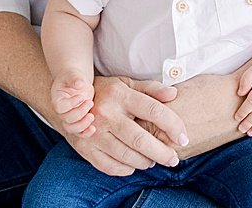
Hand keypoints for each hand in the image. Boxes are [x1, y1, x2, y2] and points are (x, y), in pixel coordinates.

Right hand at [50, 71, 95, 136]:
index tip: (81, 96)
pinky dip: (86, 133)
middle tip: (90, 102)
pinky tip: (93, 128)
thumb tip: (80, 84)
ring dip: (82, 125)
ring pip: (72, 128)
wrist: (76, 81)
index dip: (71, 104)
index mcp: (57, 100)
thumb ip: (75, 78)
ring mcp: (69, 118)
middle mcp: (61, 112)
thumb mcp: (73, 74)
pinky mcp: (78, 121)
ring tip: (92, 116)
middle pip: (67, 119)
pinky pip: (79, 132)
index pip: (60, 108)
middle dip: (80, 112)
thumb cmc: (73, 76)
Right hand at [62, 75, 189, 176]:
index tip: (183, 138)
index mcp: (120, 95)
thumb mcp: (126, 83)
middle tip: (174, 159)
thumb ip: (151, 88)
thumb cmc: (106, 92)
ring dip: (145, 161)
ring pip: (126, 155)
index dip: (173, 126)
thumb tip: (173, 93)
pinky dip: (125, 169)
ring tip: (153, 160)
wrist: (69, 102)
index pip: (153, 111)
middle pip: (140, 139)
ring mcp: (93, 132)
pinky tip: (133, 165)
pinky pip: (109, 166)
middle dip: (162, 152)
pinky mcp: (84, 148)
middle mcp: (106, 114)